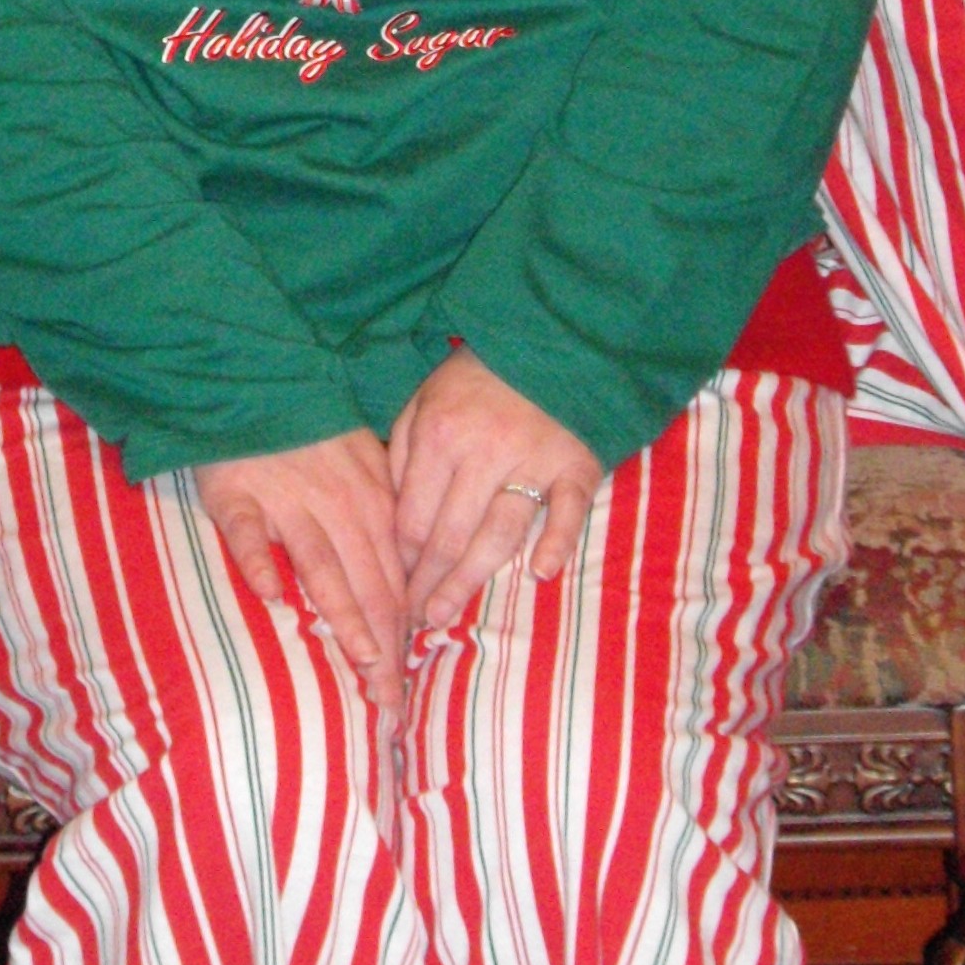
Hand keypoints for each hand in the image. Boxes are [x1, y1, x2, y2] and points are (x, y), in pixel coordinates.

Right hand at [195, 429, 407, 718]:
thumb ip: (383, 520)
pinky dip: (261, 562)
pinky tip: (272, 596)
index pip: (394, 581)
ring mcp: (286, 502)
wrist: (257, 377)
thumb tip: (408, 587)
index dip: (403, 634)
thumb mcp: (364, 464)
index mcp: (371, 503)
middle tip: (389, 702)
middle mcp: (337, 507)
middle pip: (366, 585)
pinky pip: (249, 534)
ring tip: (363, 659)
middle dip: (382, 647)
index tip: (407, 686)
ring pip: (321, 566)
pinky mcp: (236, 496)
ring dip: (344, 615)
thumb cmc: (314, 430)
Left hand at [388, 347, 602, 630]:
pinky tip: (541, 573)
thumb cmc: (476, 379)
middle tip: (414, 622)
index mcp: (439, 434)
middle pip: (448, 535)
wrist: (549, 342)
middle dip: (426, 584)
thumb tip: (389, 512)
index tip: (392, 590)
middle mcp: (482, 451)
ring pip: (497, 534)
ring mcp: (531, 460)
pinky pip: (566, 510)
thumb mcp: (424, 400)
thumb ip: (403, 452)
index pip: (412, 516)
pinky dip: (556, 541)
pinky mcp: (575, 464)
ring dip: (469, 580)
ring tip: (445, 615)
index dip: (399, 560)